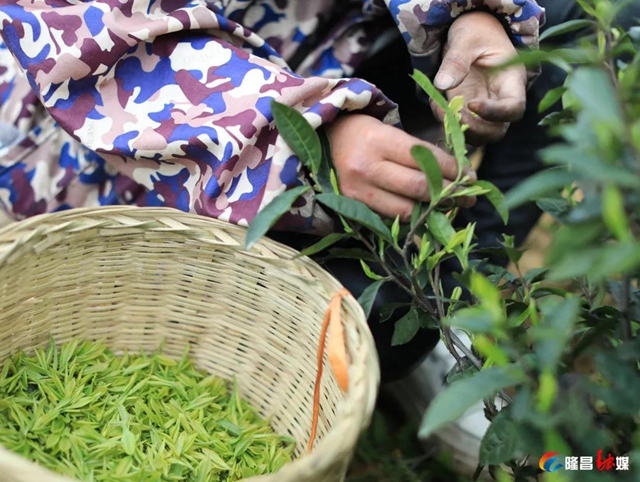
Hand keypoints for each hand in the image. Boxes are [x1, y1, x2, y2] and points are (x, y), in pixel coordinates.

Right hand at [326, 114, 476, 221]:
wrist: (324, 142)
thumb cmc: (364, 134)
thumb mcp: (389, 131)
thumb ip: (418, 152)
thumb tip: (457, 173)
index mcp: (378, 141)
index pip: (425, 158)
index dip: (452, 170)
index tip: (471, 176)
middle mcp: (366, 167)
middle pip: (418, 187)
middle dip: (450, 194)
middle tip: (469, 196)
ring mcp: (358, 191)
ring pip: (405, 211)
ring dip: (432, 212)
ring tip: (449, 207)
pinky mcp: (353, 207)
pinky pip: (390, 220)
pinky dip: (412, 218)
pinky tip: (424, 212)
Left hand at [432, 12, 526, 144]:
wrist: (470, 35)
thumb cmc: (476, 32)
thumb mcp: (466, 39)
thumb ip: (456, 61)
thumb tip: (443, 85)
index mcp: (511, 81)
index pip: (514, 108)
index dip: (495, 113)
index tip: (472, 105)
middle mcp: (500, 100)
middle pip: (496, 131)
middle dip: (474, 129)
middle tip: (453, 115)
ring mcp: (483, 110)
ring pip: (477, 135)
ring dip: (457, 129)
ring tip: (440, 108)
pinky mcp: (466, 113)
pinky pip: (459, 127)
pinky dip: (446, 122)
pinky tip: (436, 104)